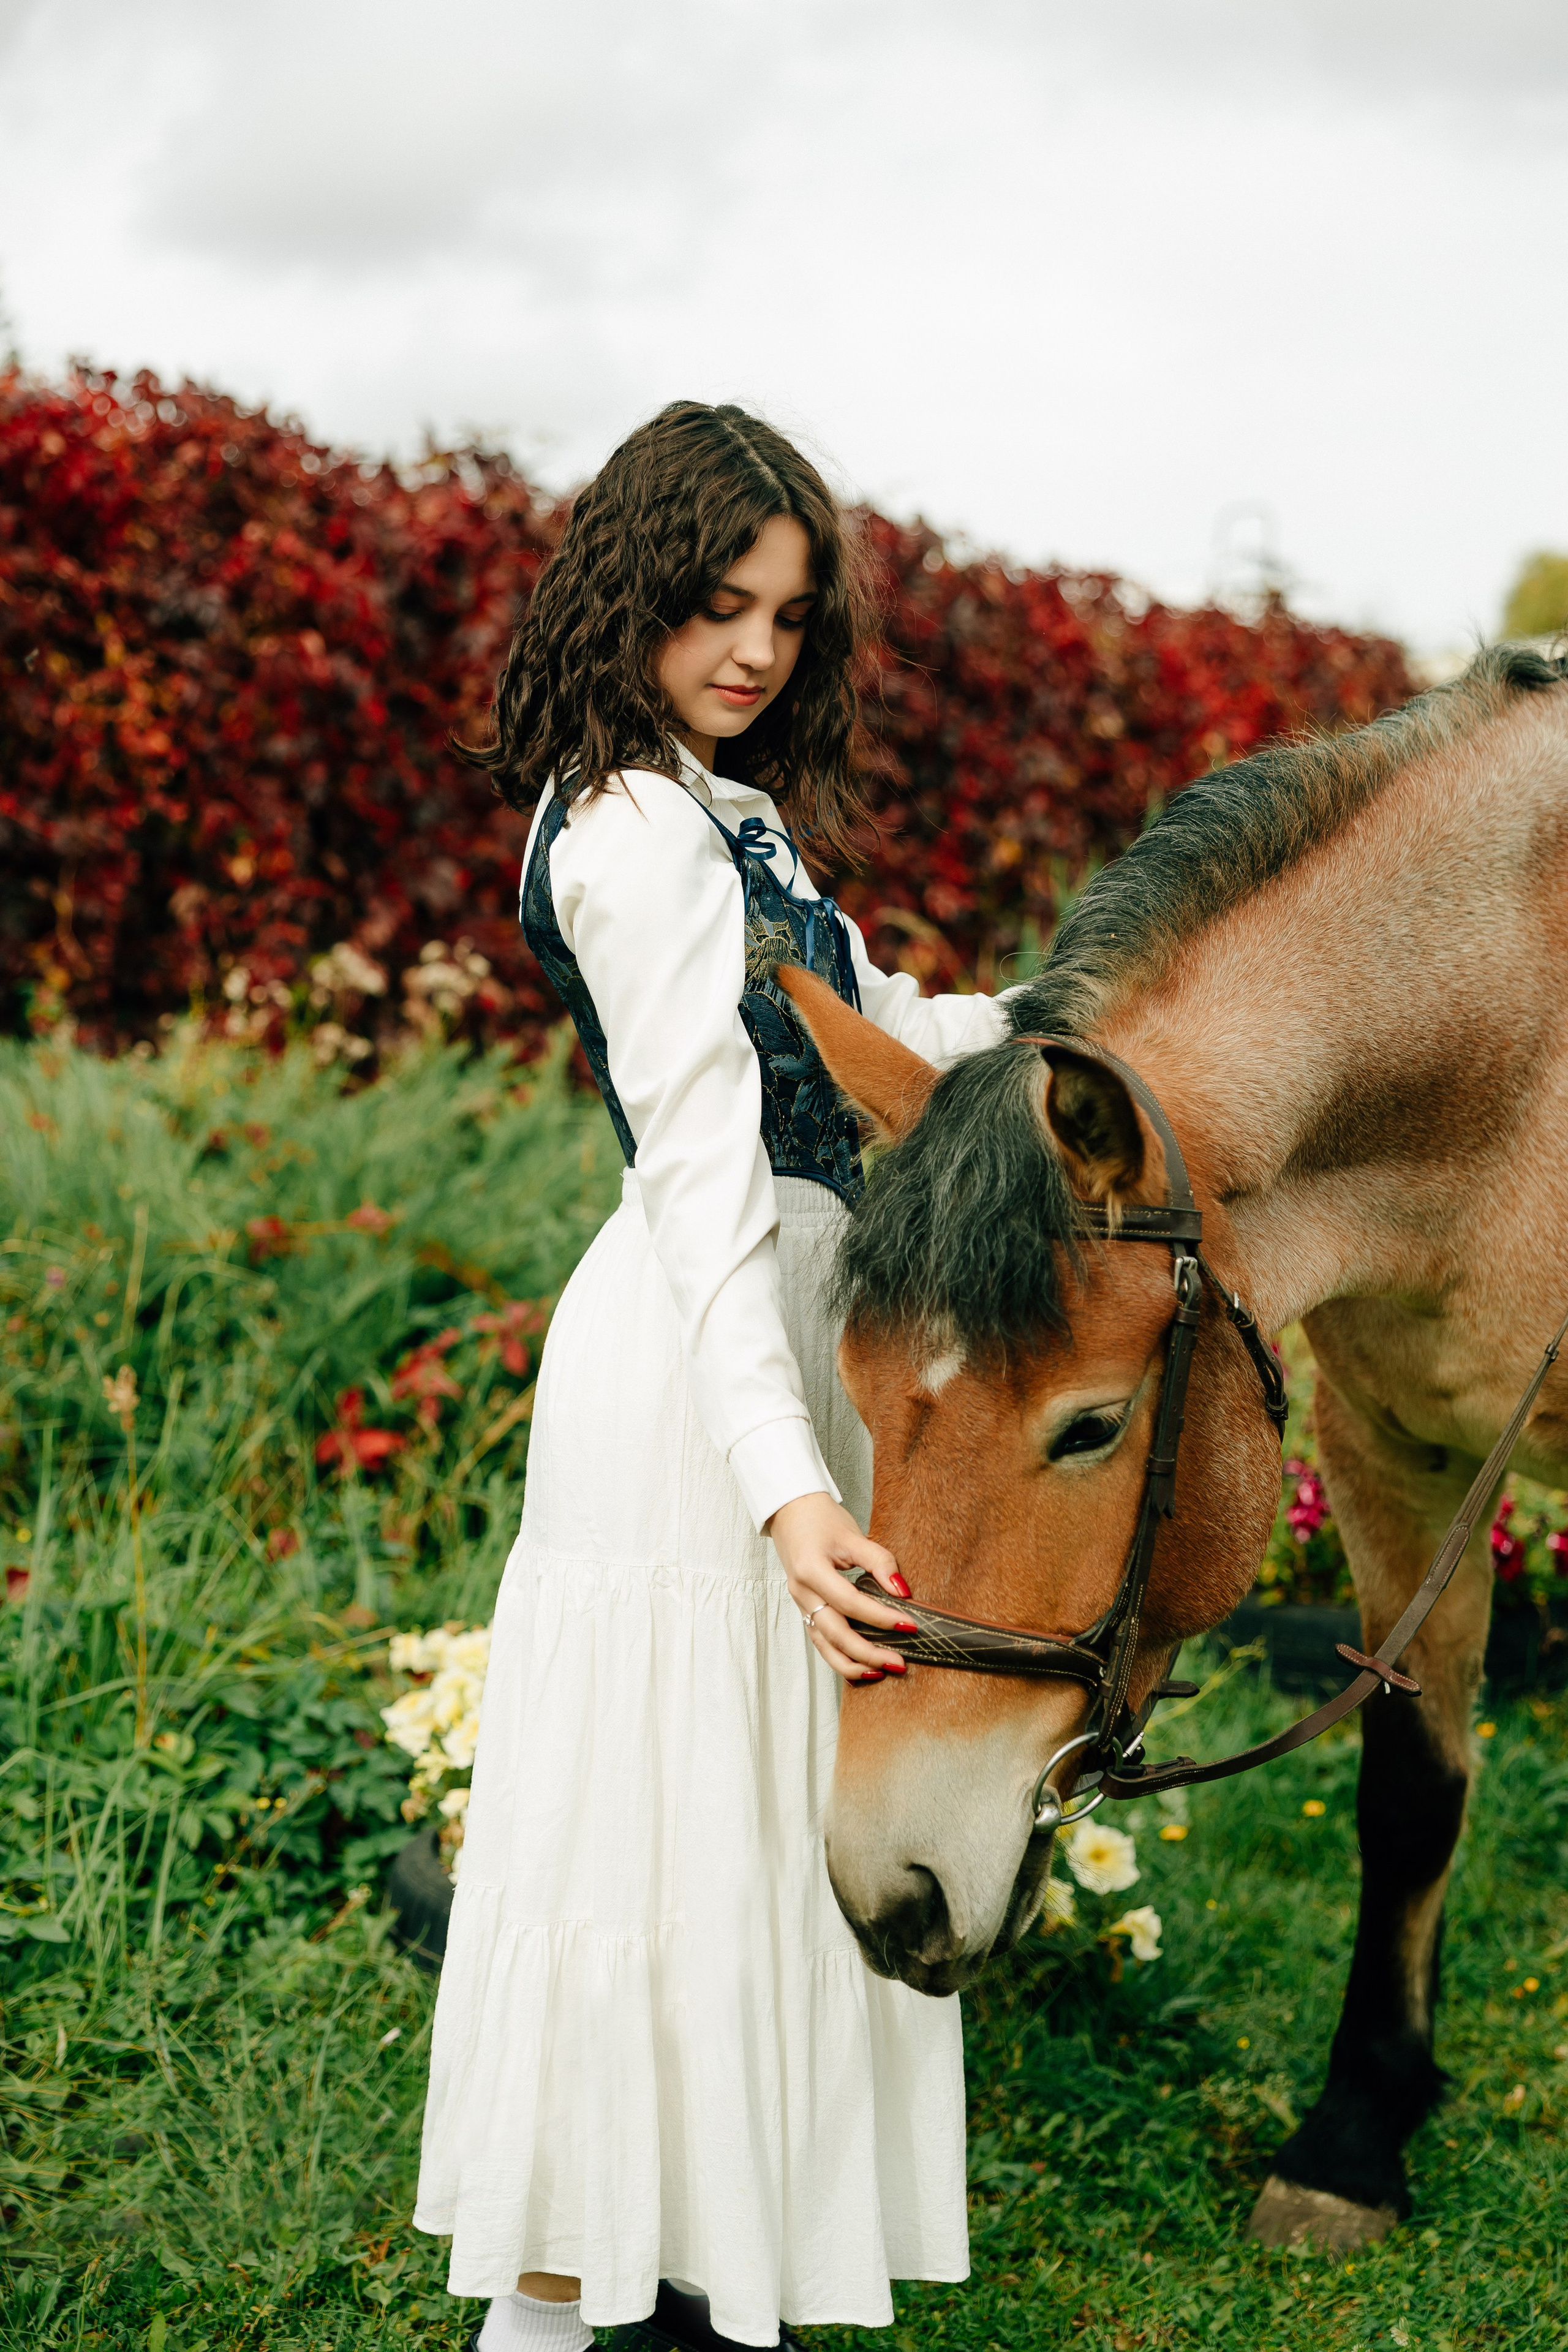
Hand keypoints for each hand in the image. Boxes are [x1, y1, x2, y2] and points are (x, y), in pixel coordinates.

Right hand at [766, 1490, 917, 1681]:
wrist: (790, 1510)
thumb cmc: (820, 1519)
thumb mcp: (853, 1535)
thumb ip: (879, 1562)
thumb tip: (902, 1591)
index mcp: (811, 1571)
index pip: (850, 1603)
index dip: (880, 1617)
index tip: (909, 1625)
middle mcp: (802, 1592)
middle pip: (835, 1633)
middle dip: (868, 1652)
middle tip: (898, 1663)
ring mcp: (800, 1603)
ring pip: (824, 1644)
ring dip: (852, 1662)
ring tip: (880, 1672)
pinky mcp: (804, 1607)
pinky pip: (820, 1639)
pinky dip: (839, 1656)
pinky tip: (859, 1666)